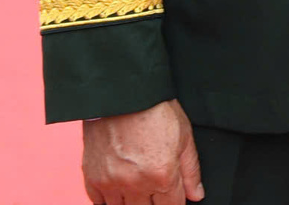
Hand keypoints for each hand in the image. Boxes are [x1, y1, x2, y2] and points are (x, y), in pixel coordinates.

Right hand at [81, 99, 202, 204]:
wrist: (123, 95)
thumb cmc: (156, 111)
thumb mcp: (185, 138)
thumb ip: (191, 171)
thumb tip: (196, 195)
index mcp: (162, 175)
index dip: (176, 203)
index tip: (174, 198)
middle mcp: (135, 184)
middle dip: (155, 202)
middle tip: (155, 189)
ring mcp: (111, 183)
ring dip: (132, 202)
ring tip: (138, 188)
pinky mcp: (92, 177)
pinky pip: (99, 203)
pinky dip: (109, 200)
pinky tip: (119, 190)